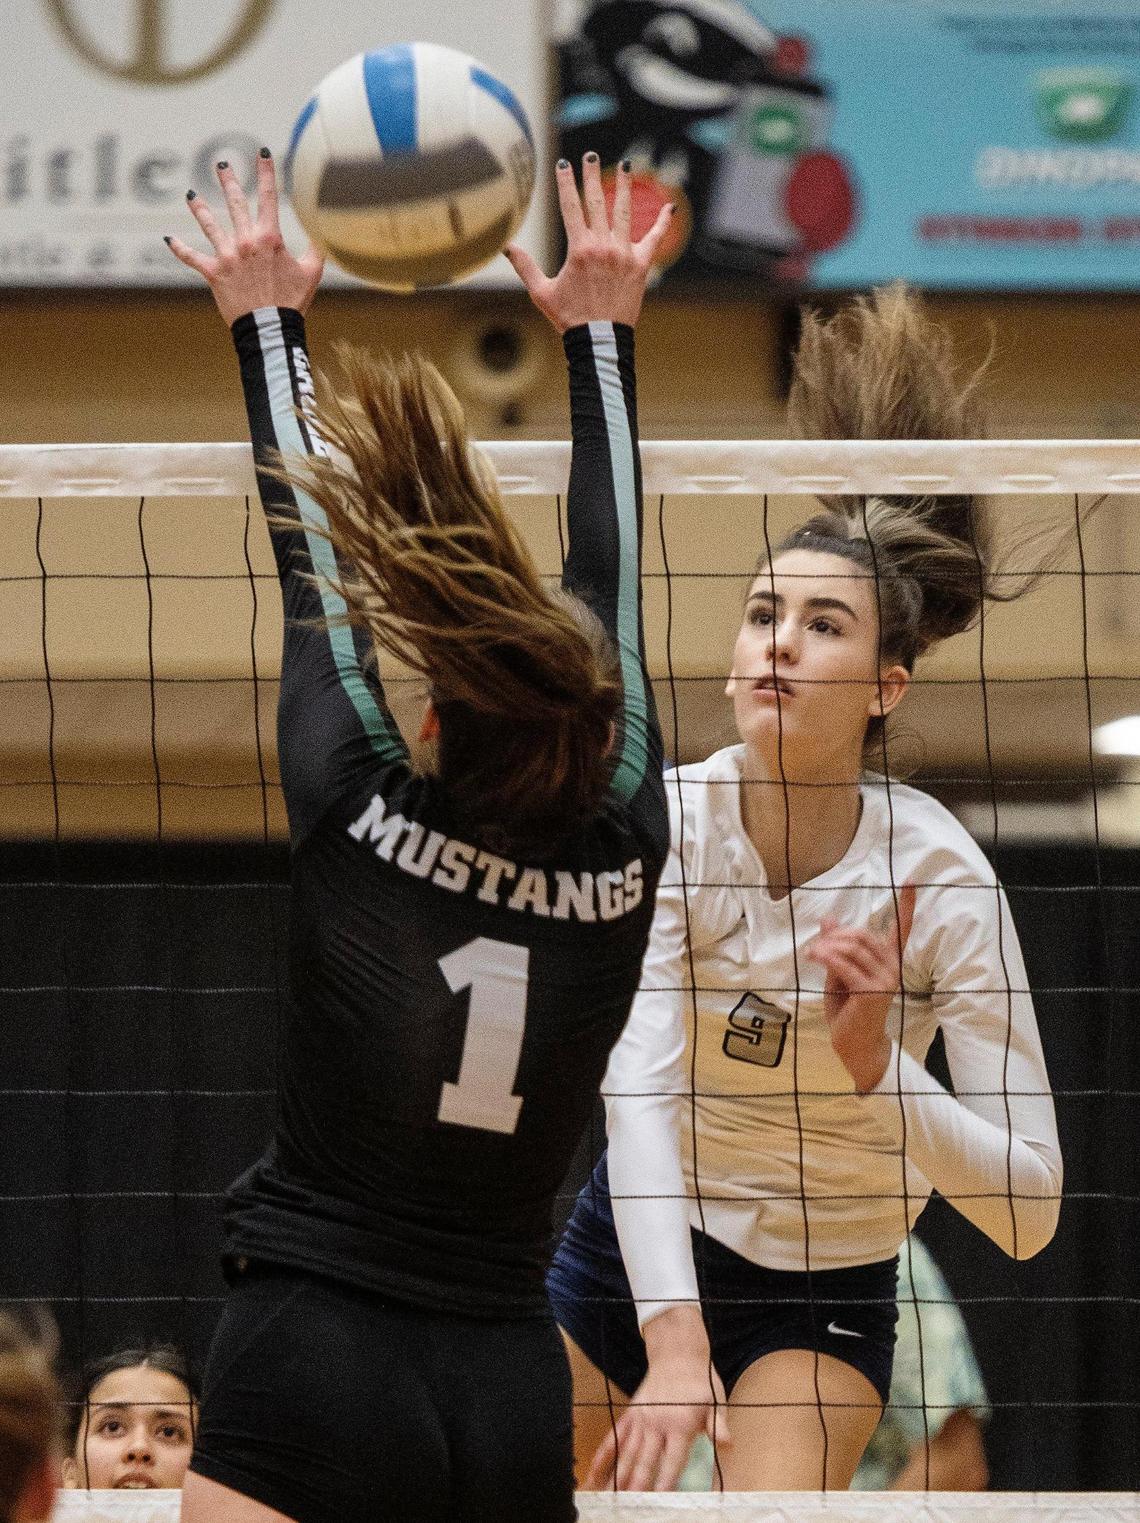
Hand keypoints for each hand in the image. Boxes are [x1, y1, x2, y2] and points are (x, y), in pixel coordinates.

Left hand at [166, 150, 323, 325]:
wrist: (270, 329)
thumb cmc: (292, 302)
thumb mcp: (311, 272)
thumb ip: (316, 247)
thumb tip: (325, 228)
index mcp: (269, 238)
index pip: (269, 196)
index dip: (266, 172)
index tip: (263, 153)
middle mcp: (245, 241)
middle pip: (235, 203)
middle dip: (229, 181)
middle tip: (222, 165)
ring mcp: (227, 257)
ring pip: (209, 225)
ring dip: (199, 208)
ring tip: (191, 195)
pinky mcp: (214, 273)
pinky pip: (192, 258)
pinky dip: (179, 249)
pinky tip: (168, 239)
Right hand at [504, 154, 671, 331]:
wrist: (599, 342)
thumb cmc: (569, 318)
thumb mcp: (541, 292)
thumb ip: (525, 266)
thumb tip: (505, 247)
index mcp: (579, 249)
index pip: (570, 207)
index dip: (565, 183)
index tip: (563, 164)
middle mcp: (603, 246)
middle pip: (596, 202)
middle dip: (591, 175)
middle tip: (590, 154)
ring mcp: (624, 254)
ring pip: (624, 212)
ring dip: (624, 186)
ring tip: (626, 165)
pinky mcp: (641, 265)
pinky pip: (654, 239)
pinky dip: (662, 221)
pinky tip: (669, 205)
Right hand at [586, 1317, 729, 1491]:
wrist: (677, 1354)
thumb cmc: (700, 1382)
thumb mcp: (716, 1401)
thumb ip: (717, 1425)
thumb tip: (726, 1444)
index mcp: (679, 1425)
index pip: (672, 1460)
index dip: (665, 1481)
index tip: (658, 1499)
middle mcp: (656, 1424)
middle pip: (645, 1460)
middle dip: (637, 1484)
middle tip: (629, 1505)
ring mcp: (640, 1419)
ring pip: (626, 1452)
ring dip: (617, 1475)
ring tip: (607, 1497)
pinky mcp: (630, 1414)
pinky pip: (614, 1437)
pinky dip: (603, 1456)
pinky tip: (594, 1474)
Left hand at [808, 883, 916, 1092]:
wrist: (852, 1042)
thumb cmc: (847, 1008)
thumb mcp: (838, 972)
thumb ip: (836, 947)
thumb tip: (828, 919)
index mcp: (888, 961)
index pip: (901, 929)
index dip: (907, 906)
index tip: (911, 881)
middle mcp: (892, 967)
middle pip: (861, 934)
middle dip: (835, 935)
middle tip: (815, 946)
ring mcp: (885, 979)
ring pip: (852, 947)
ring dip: (826, 946)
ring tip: (811, 954)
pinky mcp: (872, 990)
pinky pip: (846, 964)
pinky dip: (826, 957)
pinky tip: (813, 956)